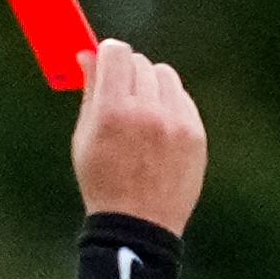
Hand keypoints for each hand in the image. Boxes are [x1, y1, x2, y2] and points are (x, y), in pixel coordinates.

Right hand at [71, 38, 206, 232]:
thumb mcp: (83, 138)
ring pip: (164, 75)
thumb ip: (90, 92)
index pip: (116, 52)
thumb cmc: (104, 182)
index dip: (108, 54)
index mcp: (112, 111)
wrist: (138, 226)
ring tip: (143, 112)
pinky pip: (182, 99)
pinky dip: (170, 105)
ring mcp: (175, 123)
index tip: (107, 63)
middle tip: (122, 94)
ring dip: (151, 85)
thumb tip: (89, 55)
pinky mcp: (195, 134)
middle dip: (128, 73)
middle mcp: (146, 112)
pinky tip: (159, 128)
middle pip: (140, 62)